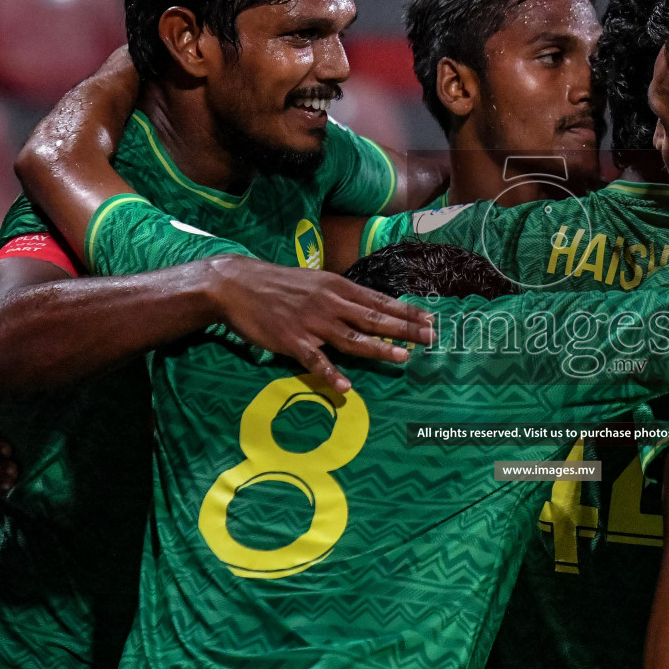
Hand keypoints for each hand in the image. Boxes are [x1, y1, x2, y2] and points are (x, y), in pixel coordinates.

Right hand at [209, 256, 436, 393]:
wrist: (237, 285)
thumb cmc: (278, 284)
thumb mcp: (316, 282)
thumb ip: (341, 295)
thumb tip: (367, 306)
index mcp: (337, 287)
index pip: (379, 301)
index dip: (406, 311)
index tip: (430, 318)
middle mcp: (330, 303)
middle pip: (374, 319)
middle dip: (405, 328)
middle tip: (431, 337)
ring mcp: (312, 323)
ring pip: (352, 338)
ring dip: (379, 349)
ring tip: (404, 358)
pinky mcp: (292, 340)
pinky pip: (315, 360)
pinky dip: (330, 374)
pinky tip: (346, 387)